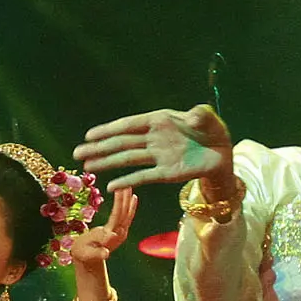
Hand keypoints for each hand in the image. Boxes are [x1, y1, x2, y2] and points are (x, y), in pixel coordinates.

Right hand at [59, 189, 137, 271]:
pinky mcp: (120, 232)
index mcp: (110, 236)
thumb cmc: (83, 255)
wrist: (89, 261)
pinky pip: (127, 216)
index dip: (119, 202)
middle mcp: (119, 234)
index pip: (117, 216)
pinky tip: (132, 198)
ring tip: (129, 186)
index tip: (119, 188)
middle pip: (124, 213)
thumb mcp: (86, 253)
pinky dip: (130, 206)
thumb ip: (96, 253)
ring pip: (127, 214)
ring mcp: (121, 233)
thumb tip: (106, 252)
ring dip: (128, 199)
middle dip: (125, 197)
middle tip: (125, 183)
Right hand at [74, 105, 232, 193]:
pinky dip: (128, 181)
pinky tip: (112, 186)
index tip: (89, 135)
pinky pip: (143, 177)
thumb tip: (194, 114)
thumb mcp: (208, 117)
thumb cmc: (213, 130)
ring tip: (88, 168)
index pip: (129, 125)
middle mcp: (153, 138)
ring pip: (127, 159)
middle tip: (78, 154)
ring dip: (108, 163)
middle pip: (122, 143)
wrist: (223, 153)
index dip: (109, 130)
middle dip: (99, 148)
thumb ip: (200, 114)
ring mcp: (157, 156)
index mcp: (159, 121)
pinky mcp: (165, 173)